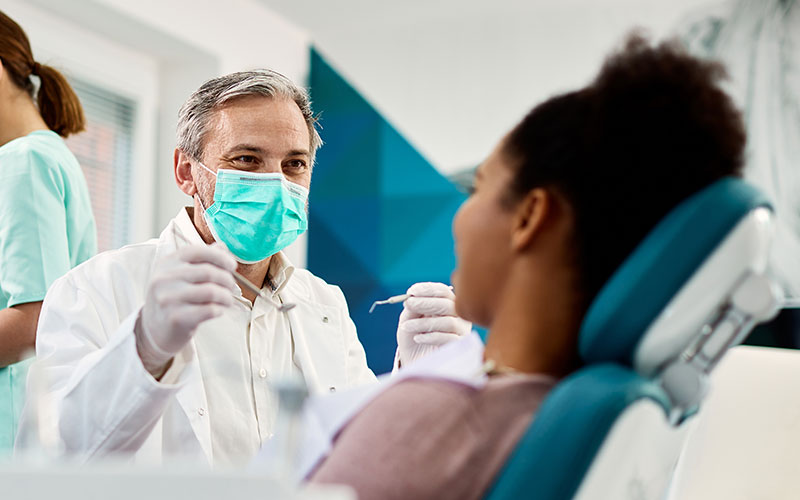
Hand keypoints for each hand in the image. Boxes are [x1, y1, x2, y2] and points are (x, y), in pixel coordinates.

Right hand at [136, 243, 237, 375]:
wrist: (154, 329)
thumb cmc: (174, 298)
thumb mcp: (180, 275)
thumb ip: (201, 260)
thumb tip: (222, 246)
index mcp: (168, 262)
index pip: (198, 251)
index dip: (220, 257)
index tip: (232, 266)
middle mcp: (165, 278)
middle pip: (208, 272)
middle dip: (227, 279)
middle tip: (232, 287)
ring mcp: (168, 298)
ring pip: (211, 291)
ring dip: (226, 296)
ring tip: (228, 300)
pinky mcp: (176, 317)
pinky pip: (209, 310)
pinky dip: (220, 309)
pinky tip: (218, 310)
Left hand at [396, 282, 471, 366]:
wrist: (414, 360)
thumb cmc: (412, 336)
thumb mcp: (408, 319)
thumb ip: (412, 307)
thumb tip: (413, 296)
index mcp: (446, 303)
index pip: (443, 291)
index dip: (428, 289)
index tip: (411, 292)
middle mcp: (458, 315)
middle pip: (448, 304)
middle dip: (426, 302)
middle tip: (409, 304)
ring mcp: (461, 331)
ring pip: (448, 322)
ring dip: (424, 322)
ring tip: (407, 326)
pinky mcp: (459, 346)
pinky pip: (449, 338)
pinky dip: (430, 337)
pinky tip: (417, 338)